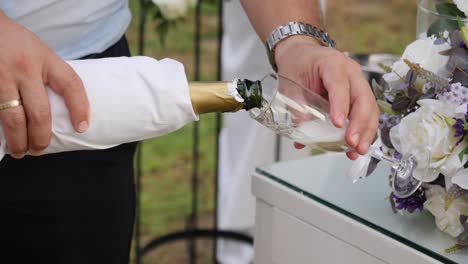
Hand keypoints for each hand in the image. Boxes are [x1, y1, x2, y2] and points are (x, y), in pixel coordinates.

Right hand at [0, 12, 89, 157]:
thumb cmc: (14, 42)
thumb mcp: (38, 51)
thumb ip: (48, 74)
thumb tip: (65, 108)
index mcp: (45, 58)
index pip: (71, 85)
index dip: (80, 108)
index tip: (82, 127)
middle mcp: (24, 68)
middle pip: (40, 113)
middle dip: (41, 137)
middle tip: (40, 148)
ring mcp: (1, 76)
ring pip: (13, 119)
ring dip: (19, 141)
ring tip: (21, 151)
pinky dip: (0, 131)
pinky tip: (4, 138)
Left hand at [275, 36, 378, 159]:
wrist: (301, 52)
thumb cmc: (297, 64)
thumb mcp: (290, 83)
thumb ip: (297, 108)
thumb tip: (303, 137)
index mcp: (331, 63)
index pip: (339, 85)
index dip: (340, 105)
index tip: (338, 124)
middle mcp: (350, 72)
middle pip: (363, 98)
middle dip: (360, 124)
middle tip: (353, 144)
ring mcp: (357, 82)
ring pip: (369, 108)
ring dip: (366, 132)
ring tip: (358, 151)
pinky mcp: (358, 95)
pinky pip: (365, 113)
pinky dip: (362, 131)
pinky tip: (356, 148)